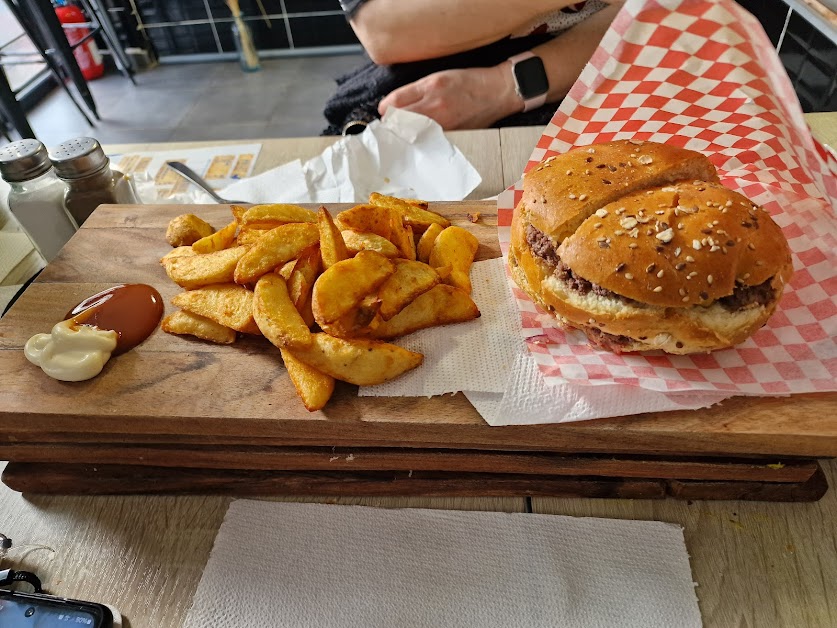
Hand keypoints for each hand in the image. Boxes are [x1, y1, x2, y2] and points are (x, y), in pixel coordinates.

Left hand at [377, 65, 522, 129]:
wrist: (499, 91)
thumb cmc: (470, 82)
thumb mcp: (441, 77)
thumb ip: (417, 90)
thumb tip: (395, 105)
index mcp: (431, 86)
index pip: (397, 100)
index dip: (385, 109)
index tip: (383, 113)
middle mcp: (436, 104)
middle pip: (402, 120)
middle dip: (392, 125)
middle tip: (388, 128)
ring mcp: (445, 122)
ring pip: (414, 133)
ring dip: (405, 136)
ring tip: (401, 137)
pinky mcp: (454, 134)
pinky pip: (430, 141)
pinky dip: (422, 143)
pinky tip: (420, 143)